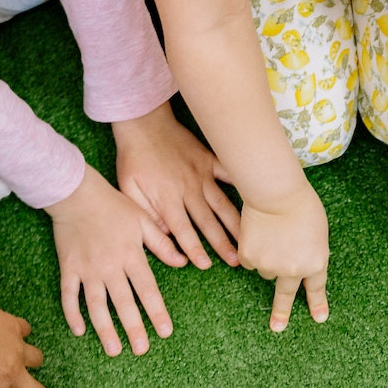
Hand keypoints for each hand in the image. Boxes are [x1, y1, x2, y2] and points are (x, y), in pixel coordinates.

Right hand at [49, 168, 181, 356]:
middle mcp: (110, 266)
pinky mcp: (68, 268)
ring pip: (96, 305)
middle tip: (141, 350)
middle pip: (123, 303)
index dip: (157, 312)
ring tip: (114, 350)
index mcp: (131, 255)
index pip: (148, 290)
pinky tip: (79, 331)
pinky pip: (69, 294)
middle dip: (133, 328)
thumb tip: (183, 262)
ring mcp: (87, 269)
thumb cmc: (113, 204)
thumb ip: (162, 243)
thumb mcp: (143, 220)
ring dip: (105, 329)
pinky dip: (72, 313)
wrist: (76, 193)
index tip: (165, 332)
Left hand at [115, 103, 242, 268]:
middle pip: (208, 221)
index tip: (205, 265)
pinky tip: (258, 196)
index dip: (194, 249)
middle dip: (222, 243)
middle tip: (236, 261)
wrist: (143, 123)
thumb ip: (146, 214)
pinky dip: (243, 184)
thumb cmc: (133, 158)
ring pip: (222, 203)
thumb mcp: (128, 188)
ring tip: (249, 239)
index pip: (182, 230)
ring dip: (236, 223)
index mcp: (166, 198)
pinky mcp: (209, 160)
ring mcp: (202, 174)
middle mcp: (188, 188)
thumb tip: (166, 235)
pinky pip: (229, 173)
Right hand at [238, 188, 329, 331]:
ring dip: (267, 257)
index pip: (316, 288)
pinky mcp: (250, 258)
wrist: (276, 194)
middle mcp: (293, 271)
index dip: (317, 304)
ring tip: (272, 234)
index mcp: (315, 263)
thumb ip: (310, 252)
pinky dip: (252, 249)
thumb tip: (298, 263)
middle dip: (282, 313)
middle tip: (277, 328)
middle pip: (285, 294)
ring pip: (266, 269)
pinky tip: (258, 233)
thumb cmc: (302, 205)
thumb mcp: (317, 232)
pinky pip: (250, 260)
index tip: (319, 319)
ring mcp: (270, 266)